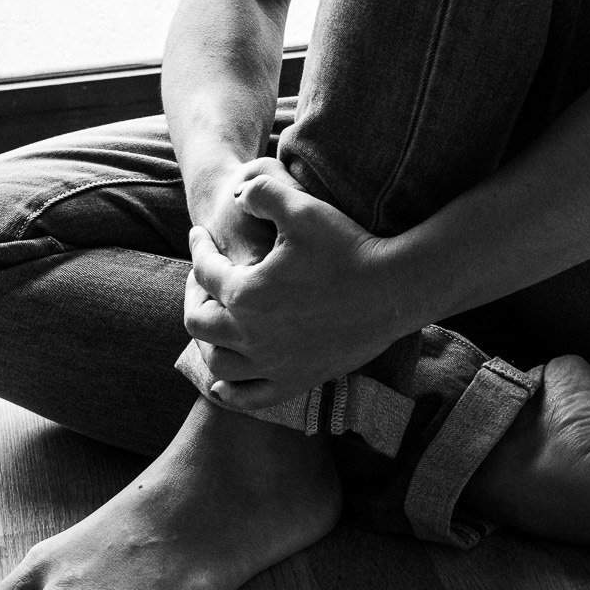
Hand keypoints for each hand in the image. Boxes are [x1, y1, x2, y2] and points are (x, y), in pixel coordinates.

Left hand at [183, 158, 404, 409]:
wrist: (394, 289)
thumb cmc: (347, 246)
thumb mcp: (301, 207)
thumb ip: (260, 192)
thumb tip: (235, 195)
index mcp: (246, 293)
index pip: (204, 270)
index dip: (199, 248)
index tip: (200, 234)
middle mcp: (252, 335)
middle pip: (199, 322)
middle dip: (195, 295)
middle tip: (203, 279)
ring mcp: (274, 364)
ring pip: (218, 363)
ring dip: (208, 341)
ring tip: (216, 322)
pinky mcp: (296, 380)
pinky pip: (249, 397)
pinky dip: (229, 392)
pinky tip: (222, 383)